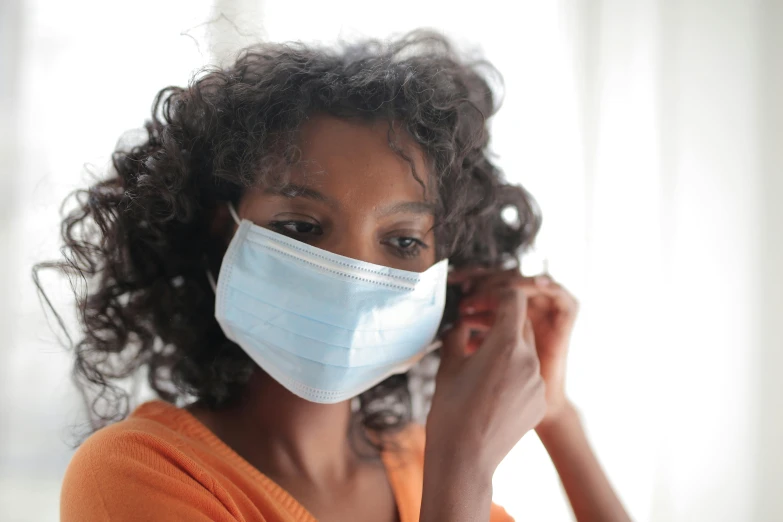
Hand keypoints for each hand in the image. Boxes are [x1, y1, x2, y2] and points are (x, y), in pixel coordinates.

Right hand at [426, 285, 546, 474]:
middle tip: (474, 326)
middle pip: (520, 324)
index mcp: (505, 345)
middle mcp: (529, 361)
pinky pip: (529, 376)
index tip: (480, 301)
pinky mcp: (540, 402)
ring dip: (505, 347)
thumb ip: (457, 336)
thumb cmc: (451, 411)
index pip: (513, 300)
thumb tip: (461, 325)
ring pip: (525, 351)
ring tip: (479, 358)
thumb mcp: (448, 365)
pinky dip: (513, 371)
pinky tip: (490, 385)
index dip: (496, 294)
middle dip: (499, 321)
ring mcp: (538, 384)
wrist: (465, 458)